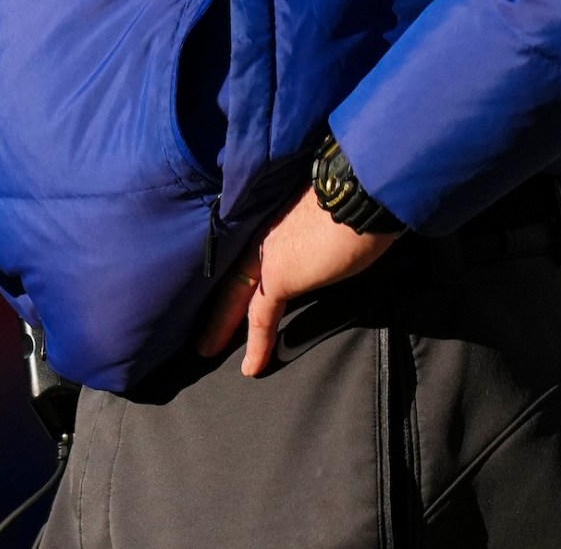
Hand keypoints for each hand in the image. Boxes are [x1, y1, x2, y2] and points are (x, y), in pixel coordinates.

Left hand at [195, 186, 399, 376]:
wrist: (363, 191)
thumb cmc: (356, 197)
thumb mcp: (327, 215)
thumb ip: (314, 233)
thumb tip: (325, 243)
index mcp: (270, 217)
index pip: (244, 252)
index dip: (234, 272)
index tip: (226, 287)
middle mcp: (261, 232)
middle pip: (229, 273)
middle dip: (214, 301)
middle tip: (197, 325)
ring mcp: (265, 253)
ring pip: (234, 295)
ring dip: (221, 324)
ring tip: (206, 348)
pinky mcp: (279, 277)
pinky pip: (261, 318)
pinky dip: (257, 345)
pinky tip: (251, 368)